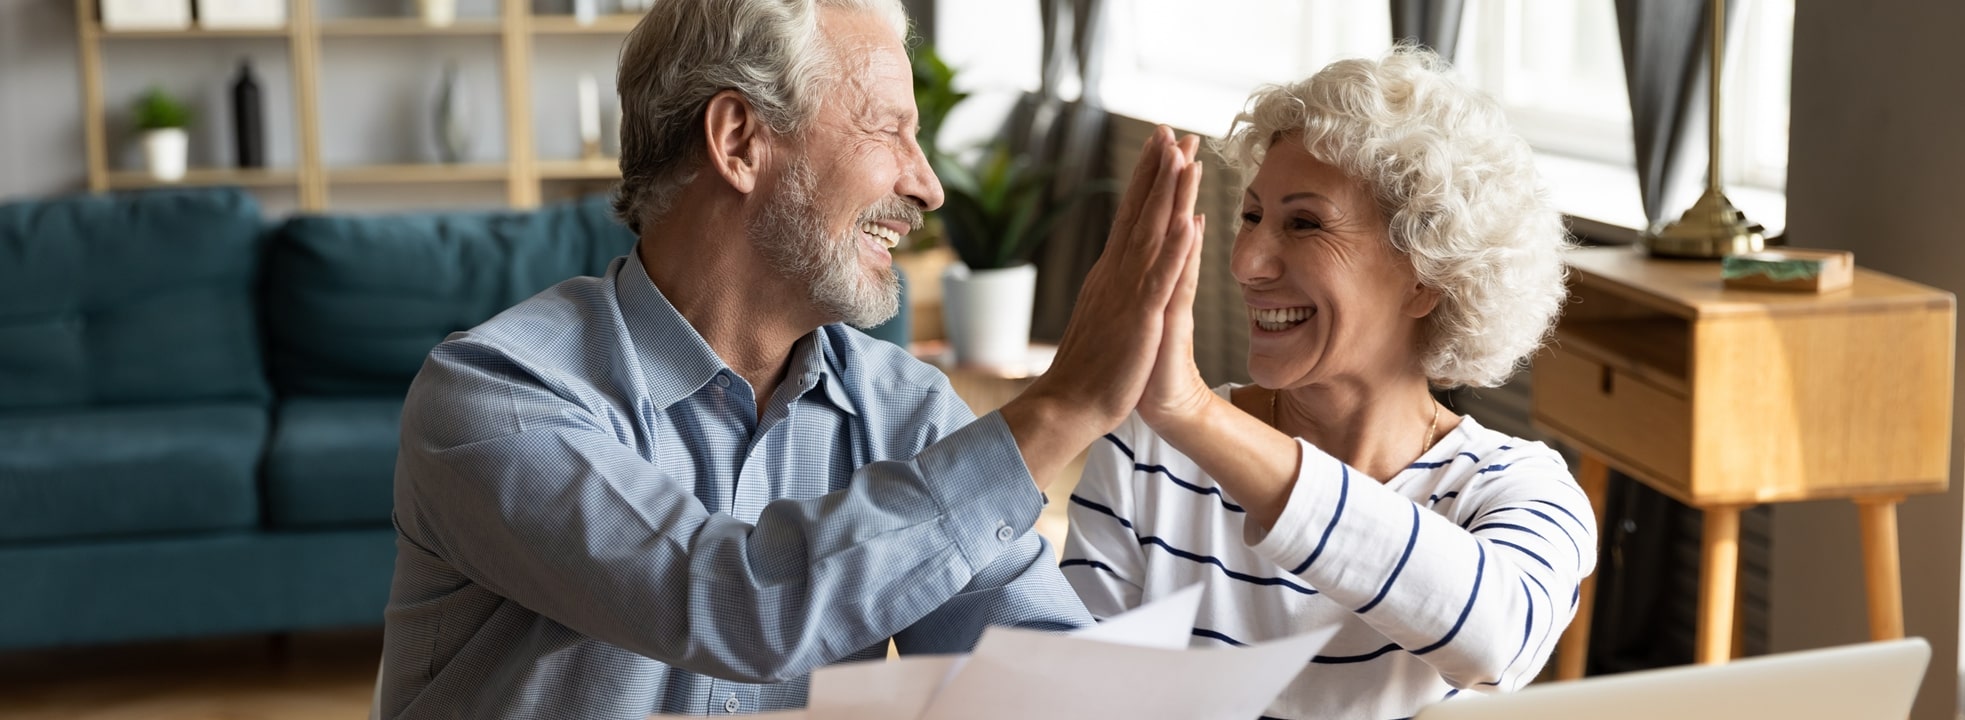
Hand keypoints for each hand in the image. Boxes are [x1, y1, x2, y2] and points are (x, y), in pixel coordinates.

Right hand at [1022, 127, 1203, 437]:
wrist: (1068, 404)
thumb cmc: (1090, 368)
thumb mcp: (1105, 317)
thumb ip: (1114, 288)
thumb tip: (1120, 268)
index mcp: (1111, 273)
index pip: (1130, 215)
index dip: (1147, 179)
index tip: (1161, 146)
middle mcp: (1116, 273)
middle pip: (1140, 211)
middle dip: (1159, 169)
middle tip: (1173, 130)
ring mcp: (1127, 292)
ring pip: (1152, 233)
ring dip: (1169, 194)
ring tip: (1185, 157)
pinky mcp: (1140, 317)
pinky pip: (1161, 277)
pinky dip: (1175, 248)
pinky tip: (1188, 221)